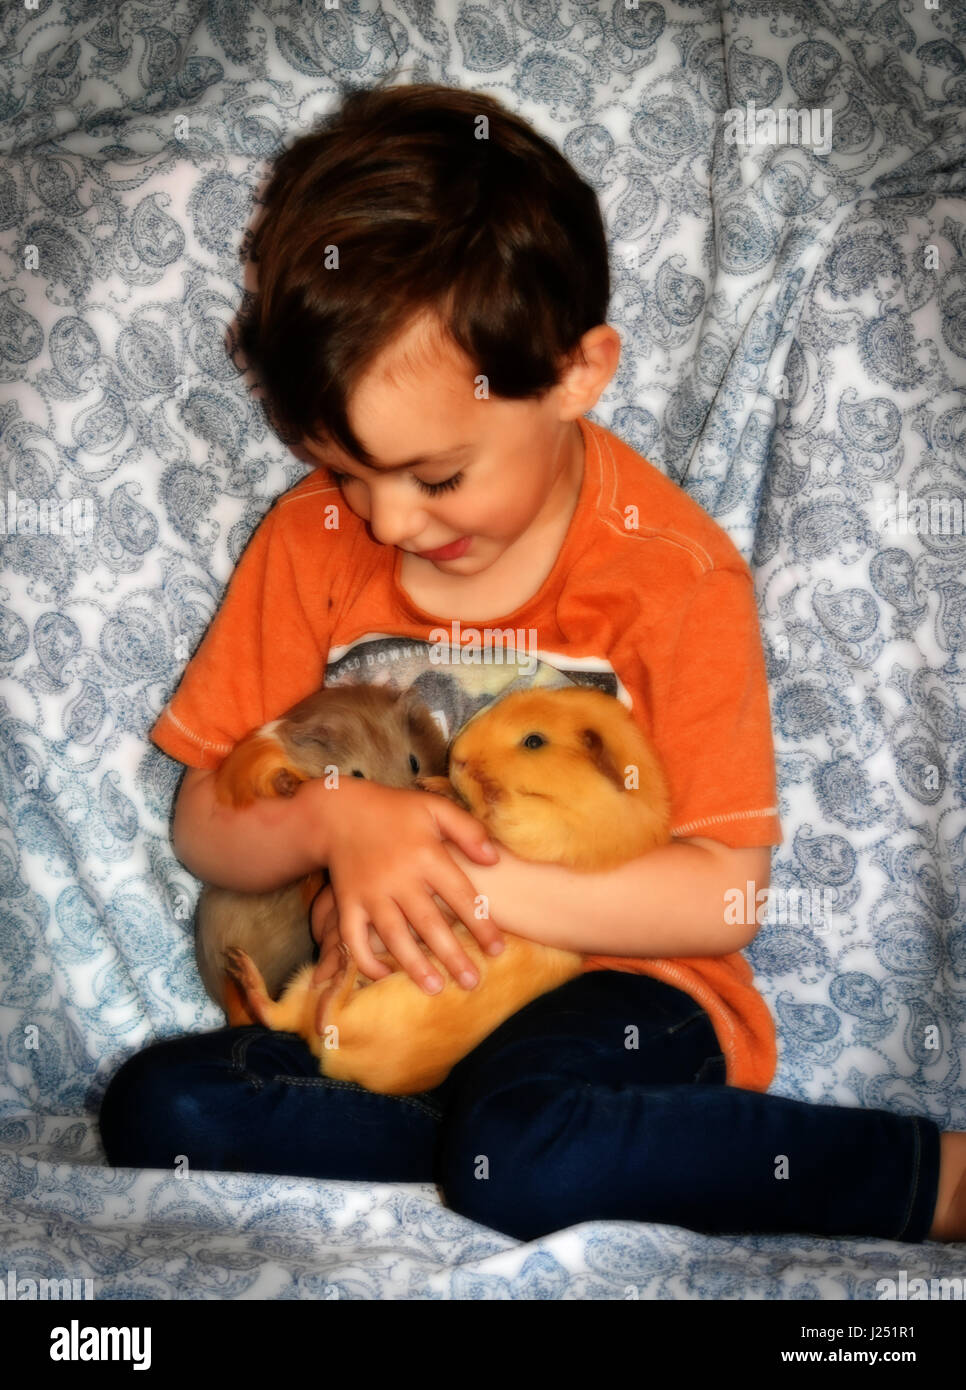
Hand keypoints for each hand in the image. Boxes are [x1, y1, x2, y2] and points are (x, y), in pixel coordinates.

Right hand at [319, 781, 504, 997]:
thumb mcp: (435, 808)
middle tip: (472, 983)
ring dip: (413, 964)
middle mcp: (399, 876)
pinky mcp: (347, 902)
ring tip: (434, 988)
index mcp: (426, 854)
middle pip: (429, 923)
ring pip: (394, 935)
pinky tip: (385, 976)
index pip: (460, 895)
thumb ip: (468, 830)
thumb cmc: (396, 810)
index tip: (497, 950)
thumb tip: (495, 859)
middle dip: (451, 955)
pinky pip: (354, 937)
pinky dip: (366, 959)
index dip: (480, 924)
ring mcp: (370, 892)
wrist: (340, 811)